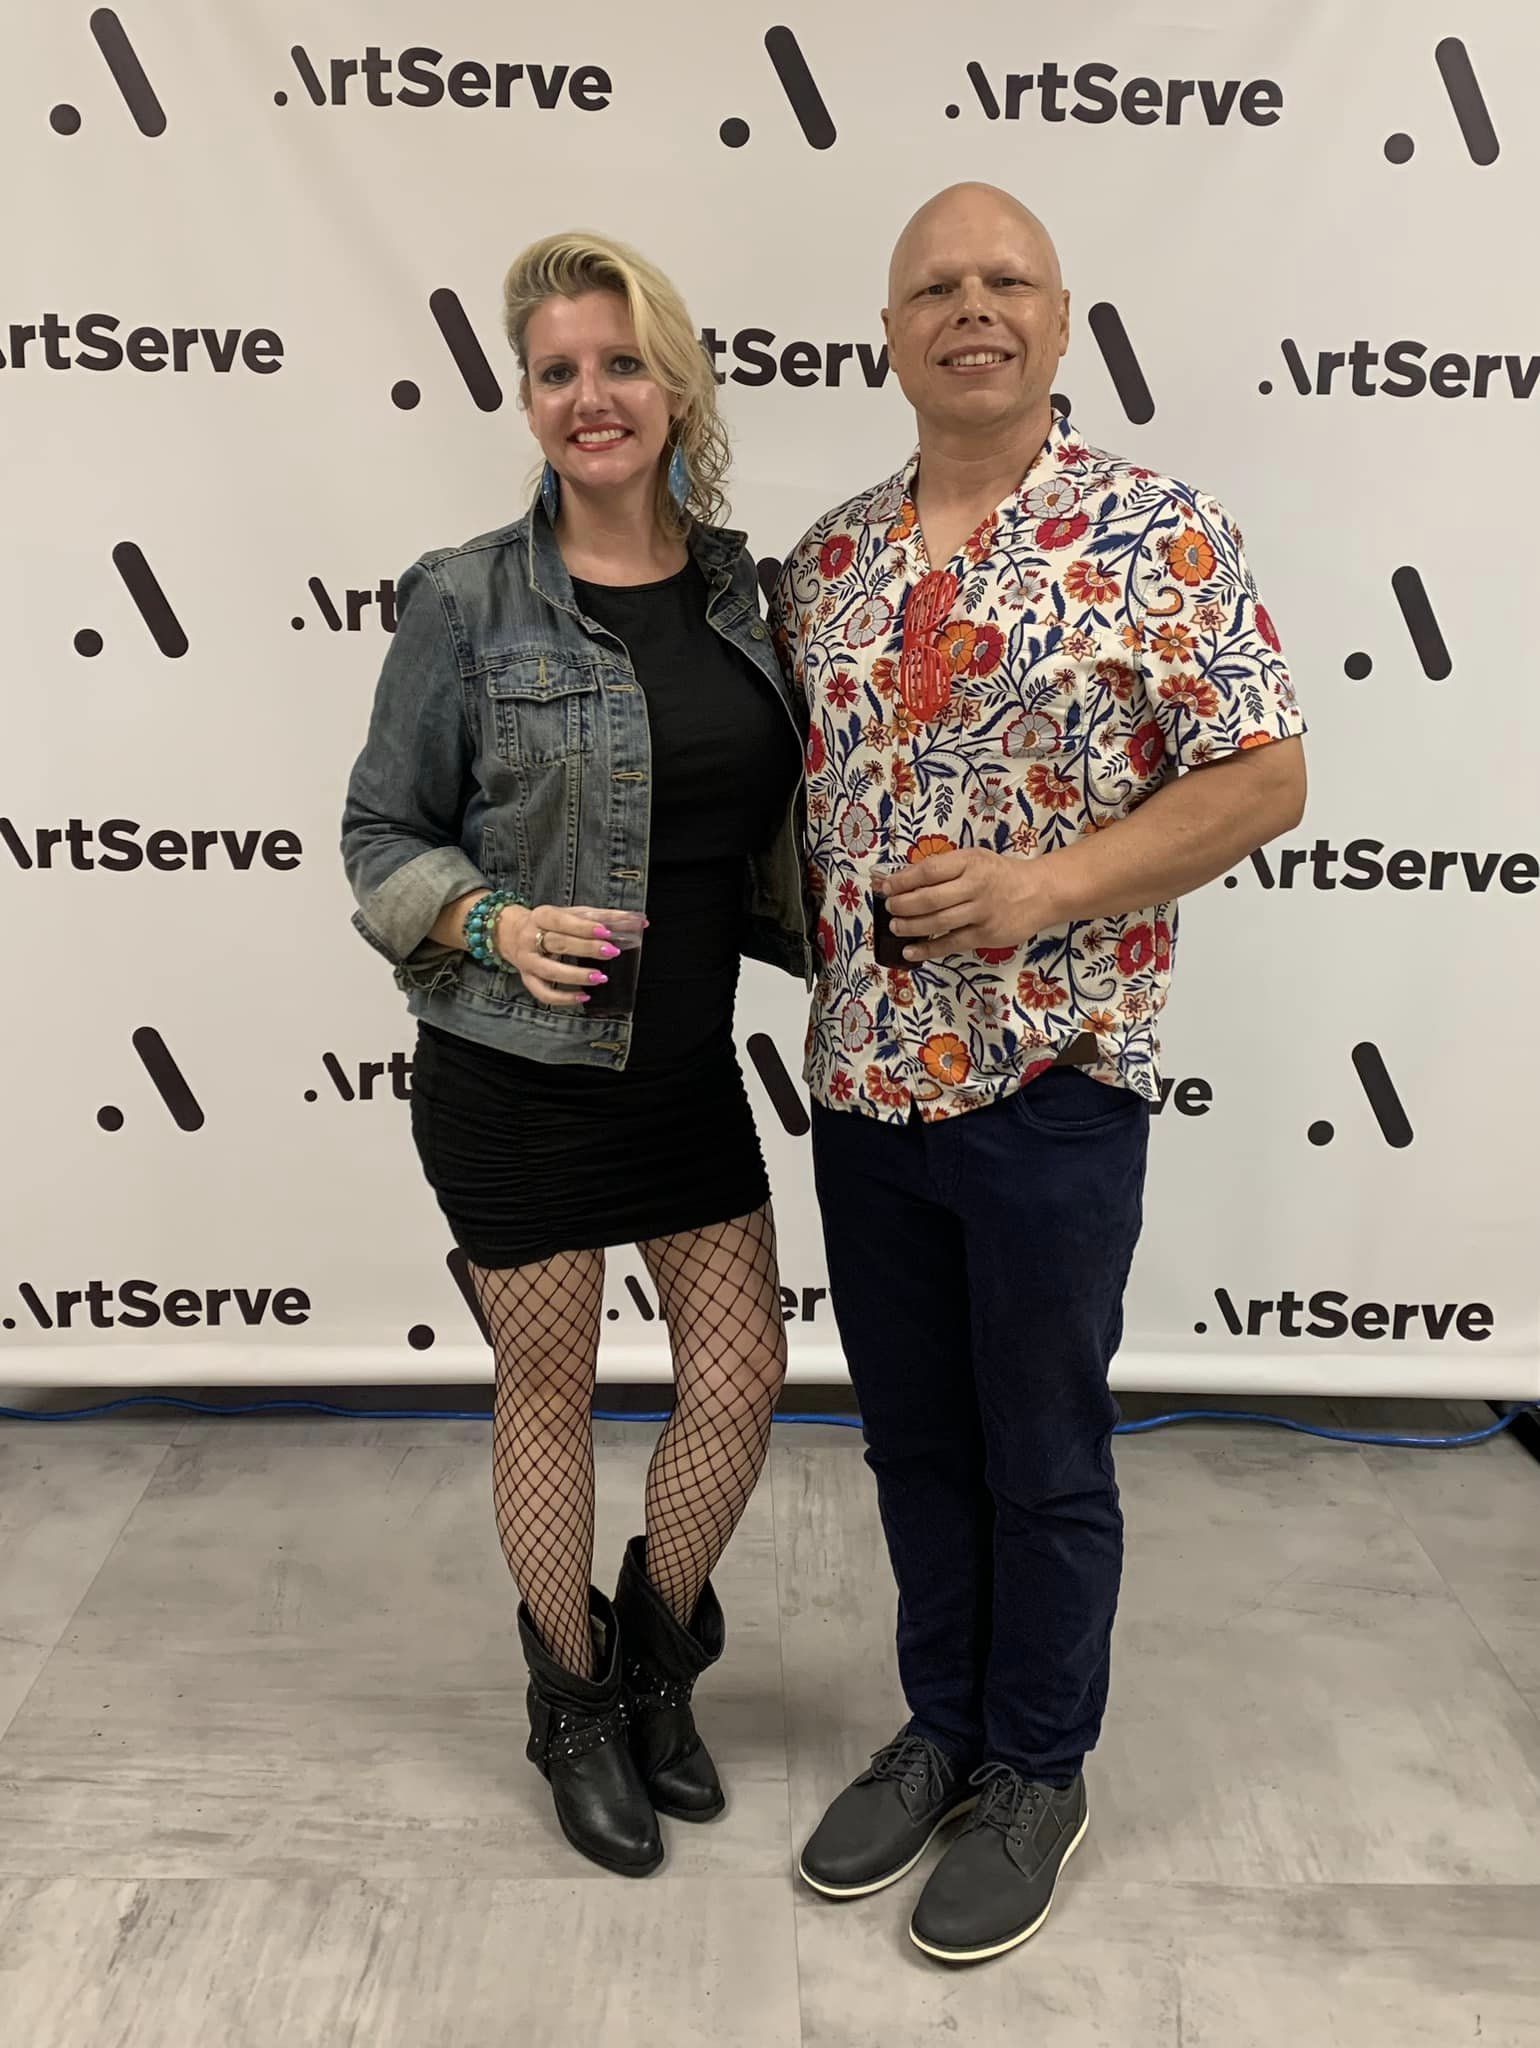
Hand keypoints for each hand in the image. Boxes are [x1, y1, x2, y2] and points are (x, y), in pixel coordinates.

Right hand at [490, 902, 634, 1008]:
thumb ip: (601, 916)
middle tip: (612, 952)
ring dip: (576, 975)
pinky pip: (543, 992)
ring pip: (550, 970)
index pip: (562, 920)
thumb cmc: (549, 923)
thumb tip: (638, 920)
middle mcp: (530, 938)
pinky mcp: (527, 978)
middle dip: (586, 949)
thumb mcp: (570, 913)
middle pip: (558, 943)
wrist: (509, 932)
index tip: (606, 931)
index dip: (584, 926)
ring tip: (600, 978)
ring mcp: (527, 961)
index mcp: (541, 916)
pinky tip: (583, 997)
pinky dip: (563, 997)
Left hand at [878, 850, 1056, 962]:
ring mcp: (981, 912)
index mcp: (969, 862)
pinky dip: (928, 949)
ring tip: (896, 926)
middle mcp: (975, 886)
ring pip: (938, 922)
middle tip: (890, 908)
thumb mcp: (973, 859)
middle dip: (903, 905)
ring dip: (911, 926)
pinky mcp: (986, 935)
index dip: (902, 880)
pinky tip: (910, 951)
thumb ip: (943, 869)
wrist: (1040, 892)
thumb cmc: (999, 874)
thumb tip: (902, 880)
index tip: (885, 886)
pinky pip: (951, 944)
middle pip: (930, 898)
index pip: (929, 871)